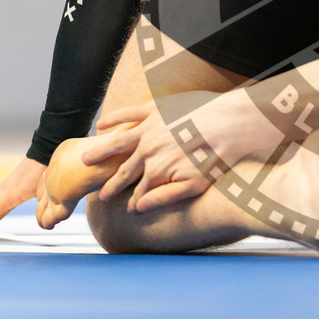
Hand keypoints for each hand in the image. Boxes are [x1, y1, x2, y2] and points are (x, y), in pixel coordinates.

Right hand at [83, 93, 221, 213]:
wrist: (231, 124)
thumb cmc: (217, 157)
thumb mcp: (194, 186)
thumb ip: (164, 198)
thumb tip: (138, 209)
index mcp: (156, 171)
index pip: (138, 192)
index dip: (130, 202)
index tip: (123, 209)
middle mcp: (147, 151)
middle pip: (123, 171)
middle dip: (110, 184)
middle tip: (100, 195)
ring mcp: (148, 129)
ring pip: (117, 142)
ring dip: (100, 152)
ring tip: (86, 161)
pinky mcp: (154, 109)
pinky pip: (127, 114)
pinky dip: (113, 119)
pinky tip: (101, 125)